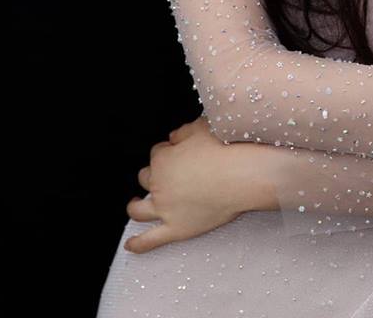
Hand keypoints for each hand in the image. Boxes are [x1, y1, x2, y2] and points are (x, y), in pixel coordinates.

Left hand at [124, 115, 278, 253]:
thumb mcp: (202, 127)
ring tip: (136, 205)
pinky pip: (150, 240)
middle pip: (146, 178)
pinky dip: (138, 243)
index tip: (178, 152)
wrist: (241, 175)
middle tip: (168, 175)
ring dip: (135, 206)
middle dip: (154, 175)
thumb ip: (183, 132)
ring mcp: (165, 209)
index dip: (167, 152)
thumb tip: (173, 137)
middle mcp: (158, 184)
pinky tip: (130, 245)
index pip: (157, 153)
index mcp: (162, 159)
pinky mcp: (176, 229)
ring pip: (139, 209)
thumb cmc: (225, 149)